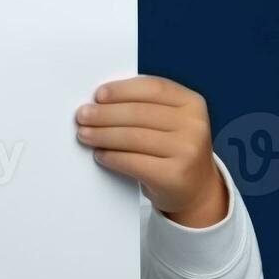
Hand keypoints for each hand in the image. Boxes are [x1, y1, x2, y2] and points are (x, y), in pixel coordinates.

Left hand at [74, 75, 227, 227]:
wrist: (196, 189)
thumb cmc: (172, 149)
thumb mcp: (170, 121)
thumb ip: (144, 106)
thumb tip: (99, 101)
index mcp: (192, 103)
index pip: (153, 88)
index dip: (122, 90)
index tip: (98, 95)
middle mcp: (194, 125)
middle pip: (138, 113)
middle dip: (104, 114)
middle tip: (82, 116)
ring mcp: (187, 151)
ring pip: (133, 137)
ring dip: (102, 135)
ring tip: (84, 134)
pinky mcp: (175, 175)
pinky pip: (133, 162)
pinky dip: (112, 157)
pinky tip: (100, 154)